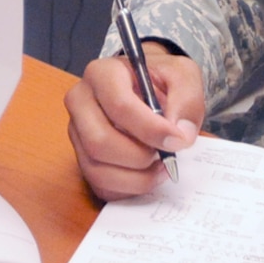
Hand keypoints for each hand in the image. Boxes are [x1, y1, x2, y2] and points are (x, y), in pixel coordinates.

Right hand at [66, 46, 205, 198]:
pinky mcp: (81, 156)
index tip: (177, 140)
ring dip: (136, 178)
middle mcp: (80, 101)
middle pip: (99, 142)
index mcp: (102, 73)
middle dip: (139, 157)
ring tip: (161, 167)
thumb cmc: (160, 79)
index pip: (119, 106)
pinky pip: (99, 184)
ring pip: (96, 168)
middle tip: (166, 155)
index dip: (151, 129)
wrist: (145, 86)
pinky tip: (148, 175)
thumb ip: (186, 101)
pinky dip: (128, 188)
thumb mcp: (183, 75)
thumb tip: (180, 136)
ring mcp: (77, 131)